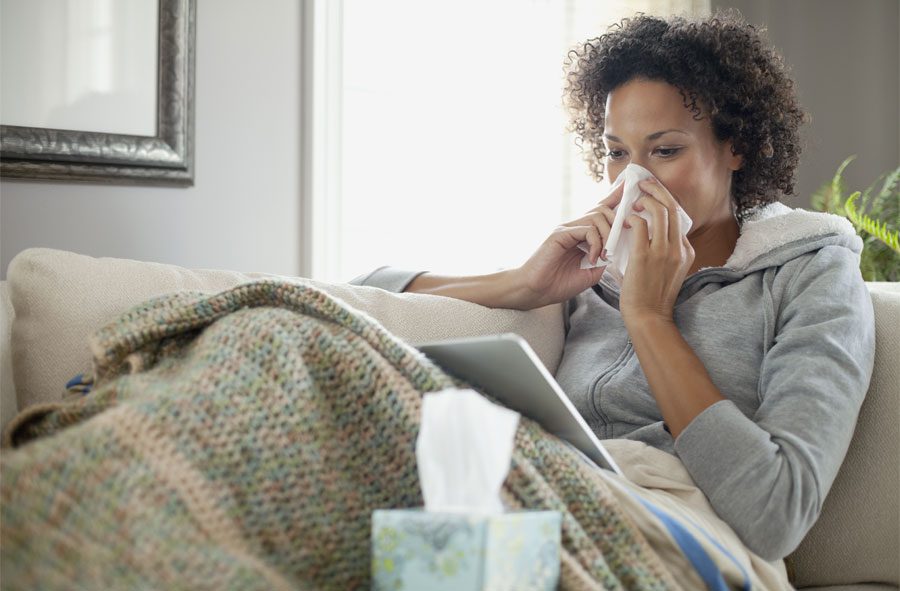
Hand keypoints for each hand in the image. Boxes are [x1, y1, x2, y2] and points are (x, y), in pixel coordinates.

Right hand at [512, 182, 623, 307]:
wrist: (536, 291)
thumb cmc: (560, 283)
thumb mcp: (591, 273)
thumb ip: (604, 258)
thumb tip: (618, 247)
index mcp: (582, 235)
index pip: (601, 209)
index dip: (615, 197)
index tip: (628, 186)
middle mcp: (575, 227)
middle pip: (603, 209)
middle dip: (617, 222)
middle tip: (619, 242)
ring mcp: (567, 228)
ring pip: (598, 217)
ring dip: (607, 236)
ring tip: (603, 255)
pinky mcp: (560, 233)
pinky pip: (587, 229)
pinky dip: (595, 244)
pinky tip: (592, 258)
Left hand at [619, 178, 694, 325]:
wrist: (649, 317)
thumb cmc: (651, 296)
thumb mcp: (666, 271)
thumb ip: (662, 252)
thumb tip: (645, 233)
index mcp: (686, 252)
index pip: (679, 217)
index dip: (666, 201)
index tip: (653, 194)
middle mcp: (679, 249)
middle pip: (673, 208)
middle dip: (658, 191)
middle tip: (644, 185)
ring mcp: (664, 252)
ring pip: (660, 212)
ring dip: (645, 200)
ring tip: (634, 201)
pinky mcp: (645, 257)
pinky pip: (639, 226)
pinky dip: (631, 219)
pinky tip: (624, 220)